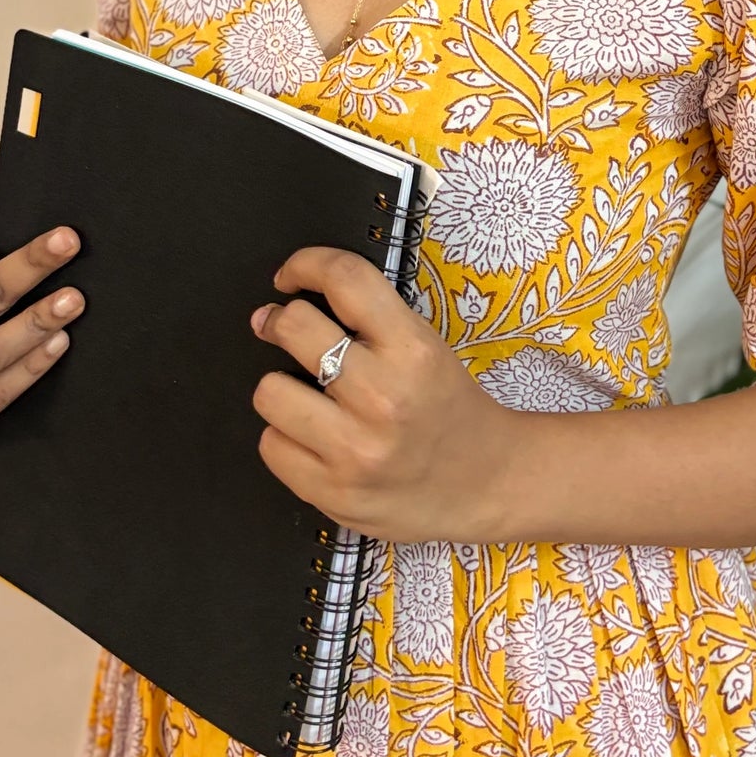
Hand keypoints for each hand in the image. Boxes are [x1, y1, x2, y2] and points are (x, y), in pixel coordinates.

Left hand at [249, 244, 519, 543]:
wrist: (486, 484)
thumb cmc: (448, 407)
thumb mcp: (426, 345)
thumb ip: (369, 317)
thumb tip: (285, 303)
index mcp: (412, 350)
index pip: (345, 279)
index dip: (304, 264)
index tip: (289, 276)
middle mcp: (382, 398)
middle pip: (293, 327)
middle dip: (280, 322)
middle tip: (285, 330)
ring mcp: (355, 450)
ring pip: (269, 391)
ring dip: (282, 389)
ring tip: (308, 397)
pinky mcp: (332, 493)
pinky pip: (271, 445)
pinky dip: (286, 438)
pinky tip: (314, 439)